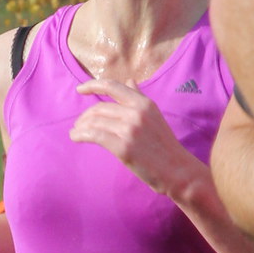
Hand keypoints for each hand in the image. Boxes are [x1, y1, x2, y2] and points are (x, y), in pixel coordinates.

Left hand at [70, 81, 205, 202]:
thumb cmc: (164, 146)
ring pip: (95, 122)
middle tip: (80, 124)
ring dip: (81, 127)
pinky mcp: (124, 147)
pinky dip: (81, 135)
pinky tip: (76, 137)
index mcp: (144, 103)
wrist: (177, 171)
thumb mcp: (154, 116)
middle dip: (85, 116)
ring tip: (76, 132)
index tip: (80, 89)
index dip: (93, 85)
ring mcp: (130, 130)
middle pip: (100, 108)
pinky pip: (94, 135)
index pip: (113, 87)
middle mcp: (137, 113)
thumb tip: (130, 81)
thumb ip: (139, 98)